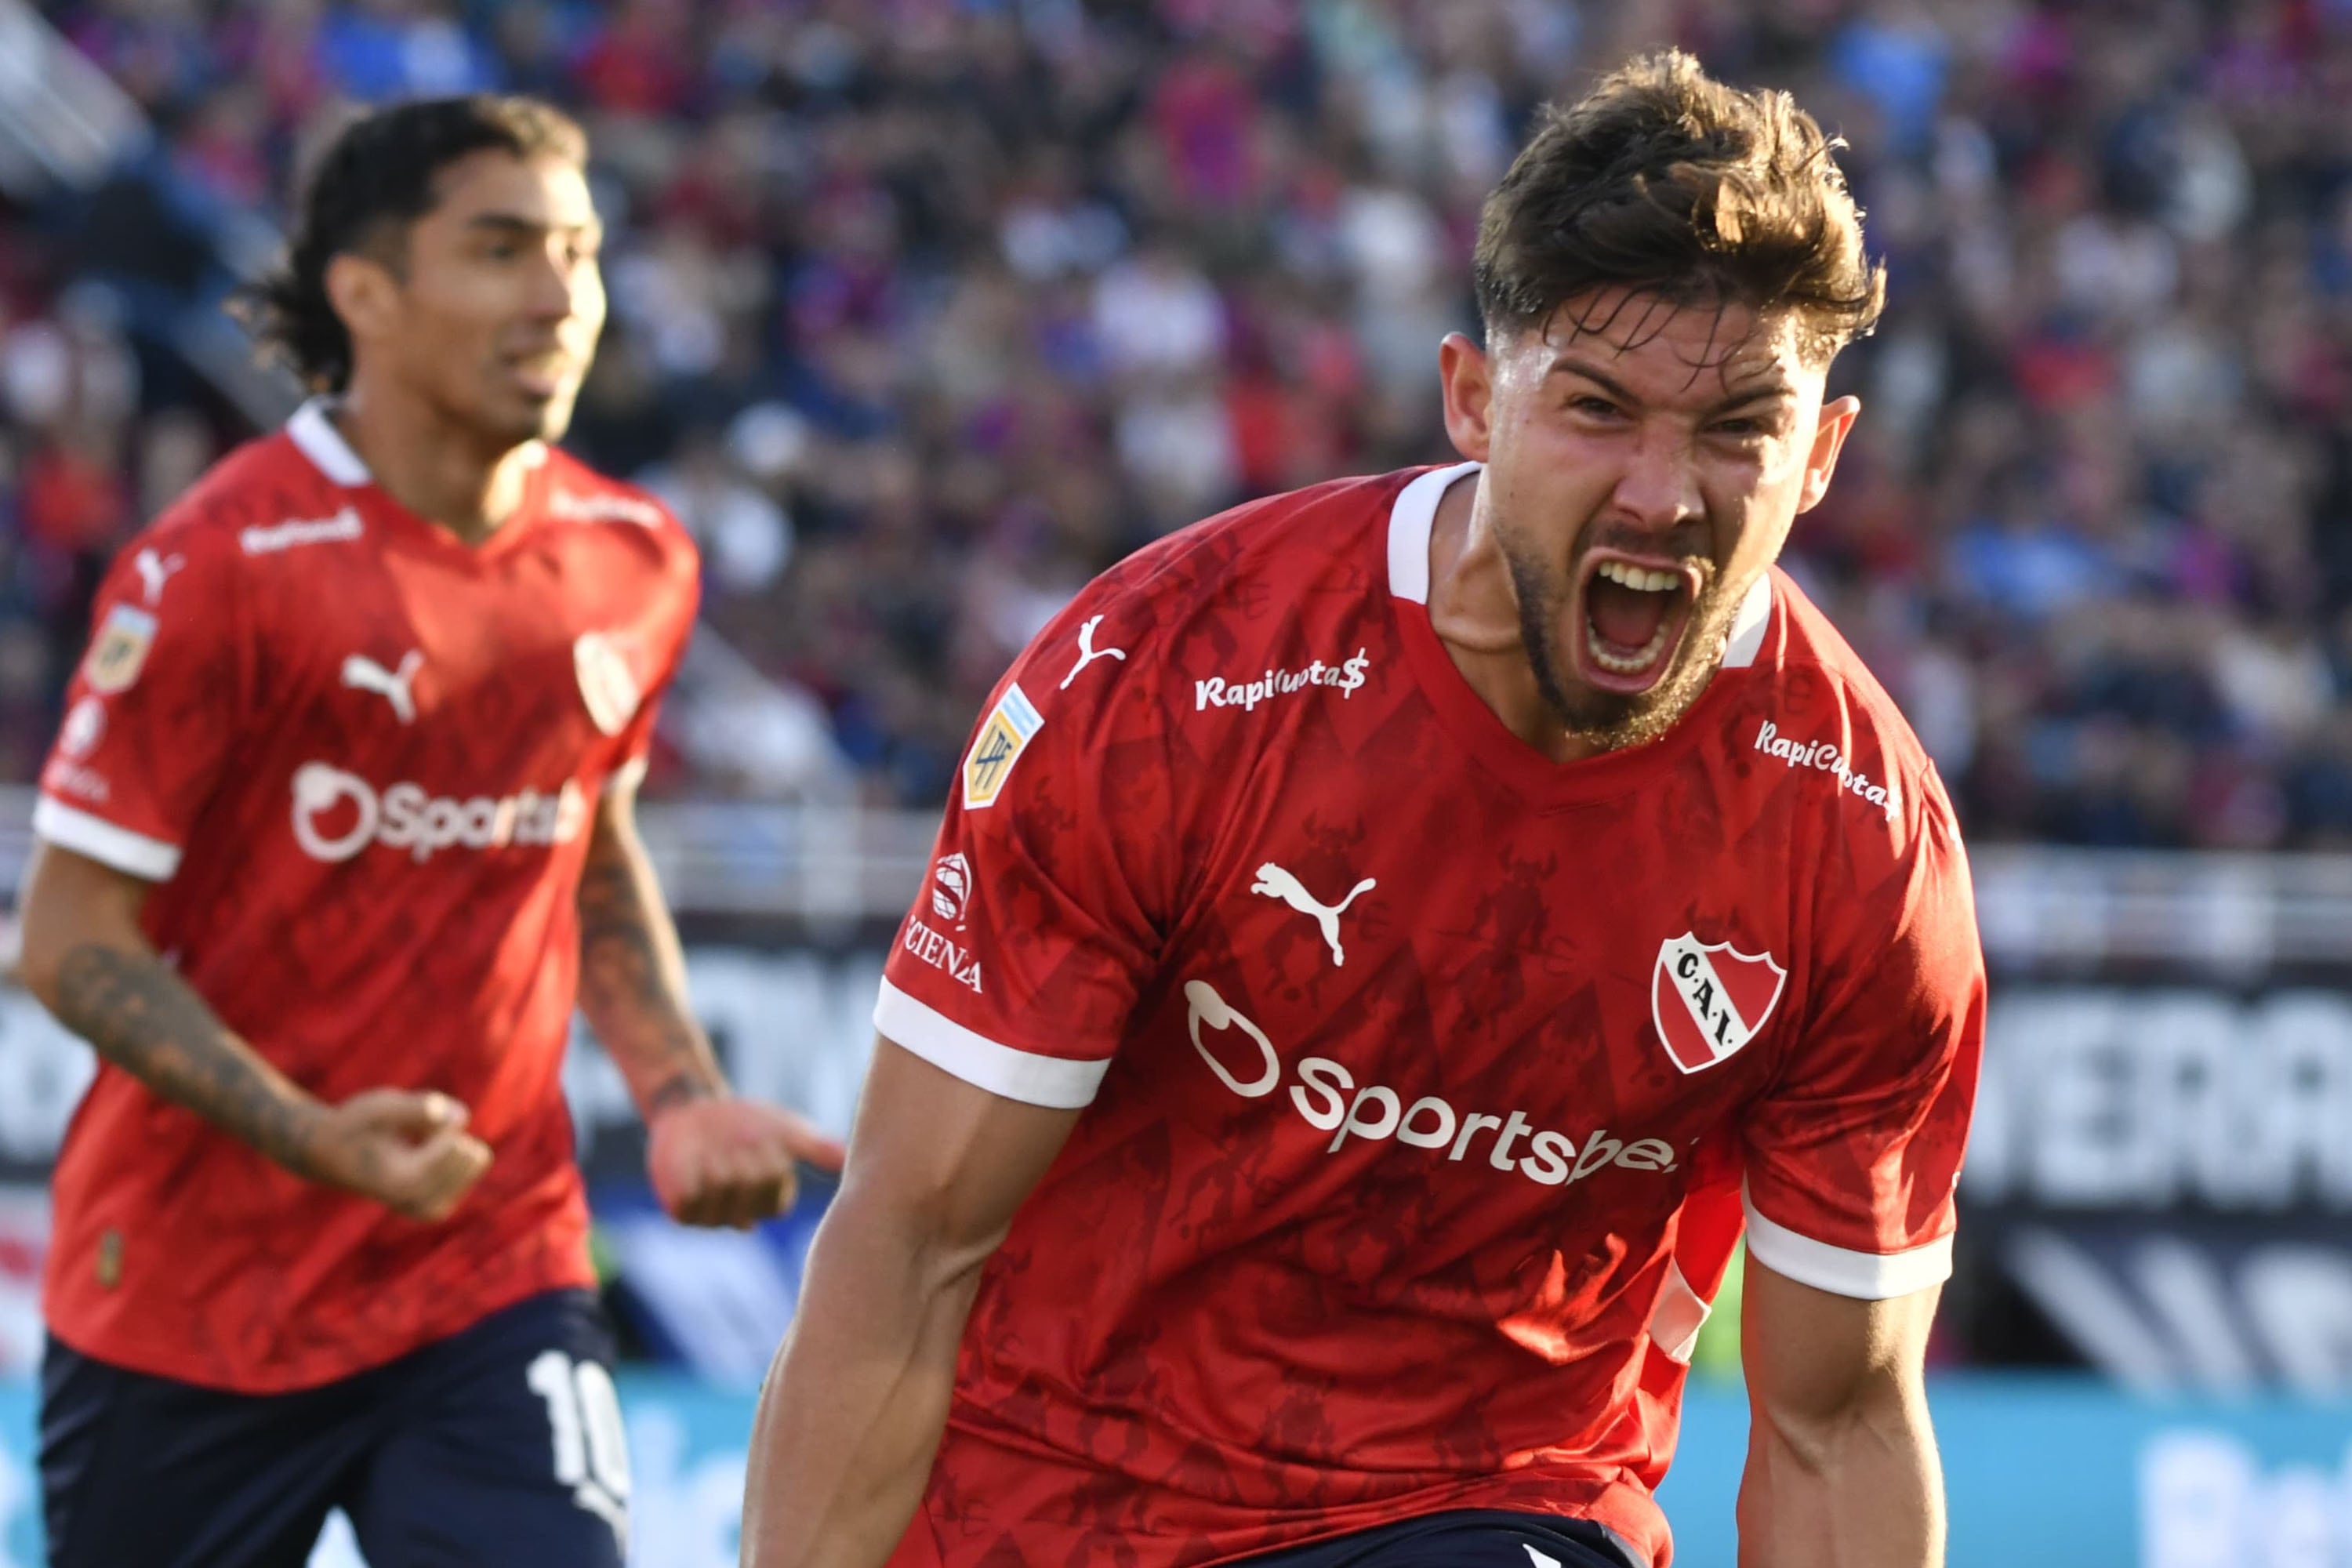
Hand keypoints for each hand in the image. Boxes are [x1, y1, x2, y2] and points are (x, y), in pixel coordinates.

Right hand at [305, 1088, 494, 1221]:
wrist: (332, 1156)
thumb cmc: (356, 1126)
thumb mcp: (379, 1106)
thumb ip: (416, 1107)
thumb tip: (463, 1117)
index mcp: (404, 1183)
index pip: (455, 1145)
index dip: (440, 1123)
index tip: (412, 1125)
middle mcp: (420, 1204)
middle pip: (471, 1154)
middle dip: (449, 1135)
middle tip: (411, 1137)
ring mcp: (431, 1211)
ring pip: (476, 1159)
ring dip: (452, 1144)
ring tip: (415, 1144)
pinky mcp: (438, 1209)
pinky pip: (473, 1167)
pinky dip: (455, 1154)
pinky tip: (424, 1152)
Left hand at [648, 1095, 846, 1228]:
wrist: (695, 1112)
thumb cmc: (745, 1123)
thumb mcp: (785, 1131)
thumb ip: (815, 1148)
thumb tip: (848, 1159)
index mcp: (772, 1202)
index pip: (778, 1200)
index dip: (771, 1166)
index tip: (765, 1143)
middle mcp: (744, 1216)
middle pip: (749, 1194)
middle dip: (743, 1158)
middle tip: (736, 1144)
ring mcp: (713, 1218)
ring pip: (719, 1196)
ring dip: (717, 1163)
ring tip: (713, 1152)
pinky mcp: (683, 1214)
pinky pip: (690, 1199)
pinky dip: (692, 1172)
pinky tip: (692, 1162)